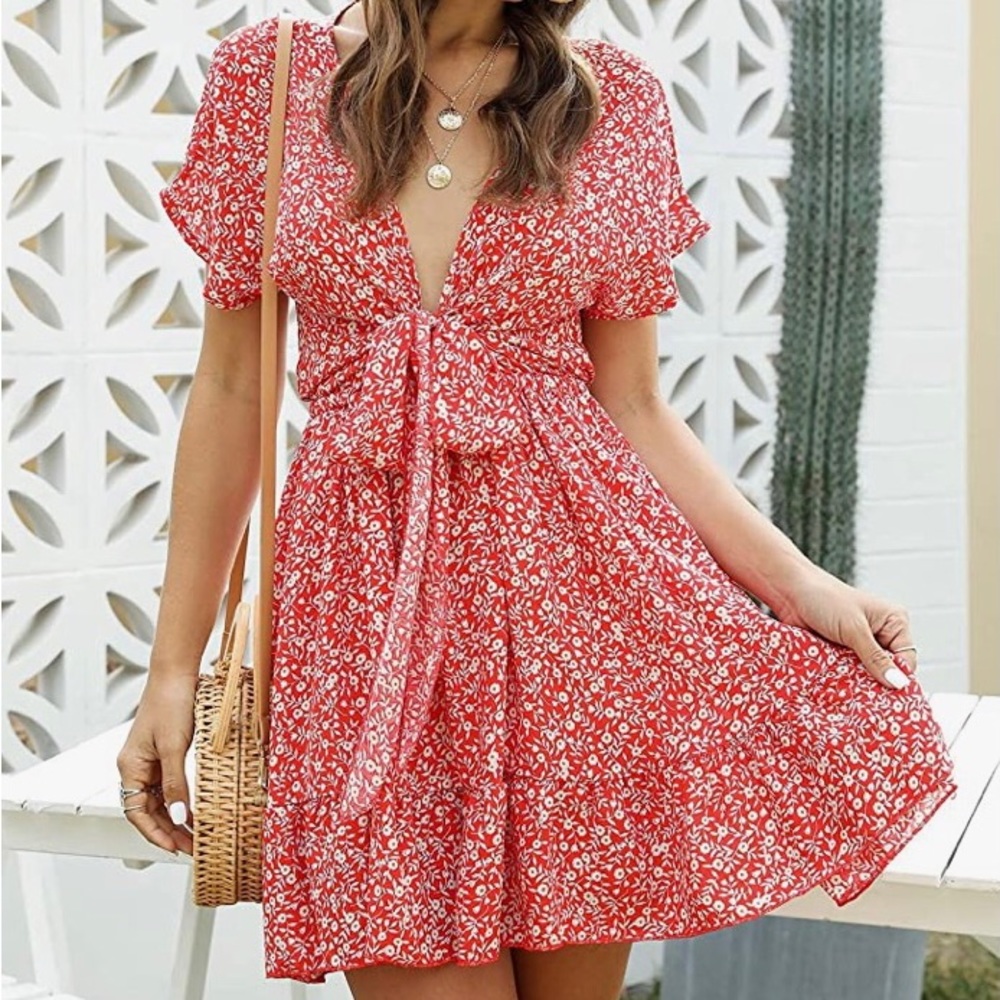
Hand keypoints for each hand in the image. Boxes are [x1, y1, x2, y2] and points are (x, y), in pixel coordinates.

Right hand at [116, 672, 197, 856]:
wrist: (178, 673)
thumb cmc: (171, 703)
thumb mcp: (174, 747)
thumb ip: (175, 783)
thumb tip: (177, 816)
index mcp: (130, 767)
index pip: (137, 812)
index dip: (155, 833)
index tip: (174, 848)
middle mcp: (137, 767)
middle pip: (149, 810)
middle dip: (169, 831)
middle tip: (191, 848)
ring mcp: (151, 760)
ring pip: (160, 800)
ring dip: (176, 818)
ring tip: (197, 835)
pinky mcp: (166, 752)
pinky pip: (170, 784)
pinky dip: (181, 799)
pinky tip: (196, 809)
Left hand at [772, 567, 916, 690]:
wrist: (788, 591)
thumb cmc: (824, 598)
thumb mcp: (853, 629)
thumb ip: (874, 658)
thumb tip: (898, 683)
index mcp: (893, 622)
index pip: (906, 660)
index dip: (898, 678)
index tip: (889, 699)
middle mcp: (879, 635)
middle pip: (887, 670)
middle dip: (876, 684)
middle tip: (868, 701)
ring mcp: (859, 645)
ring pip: (866, 675)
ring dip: (857, 684)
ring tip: (851, 697)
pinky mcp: (840, 653)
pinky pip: (847, 674)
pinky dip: (843, 681)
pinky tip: (838, 690)